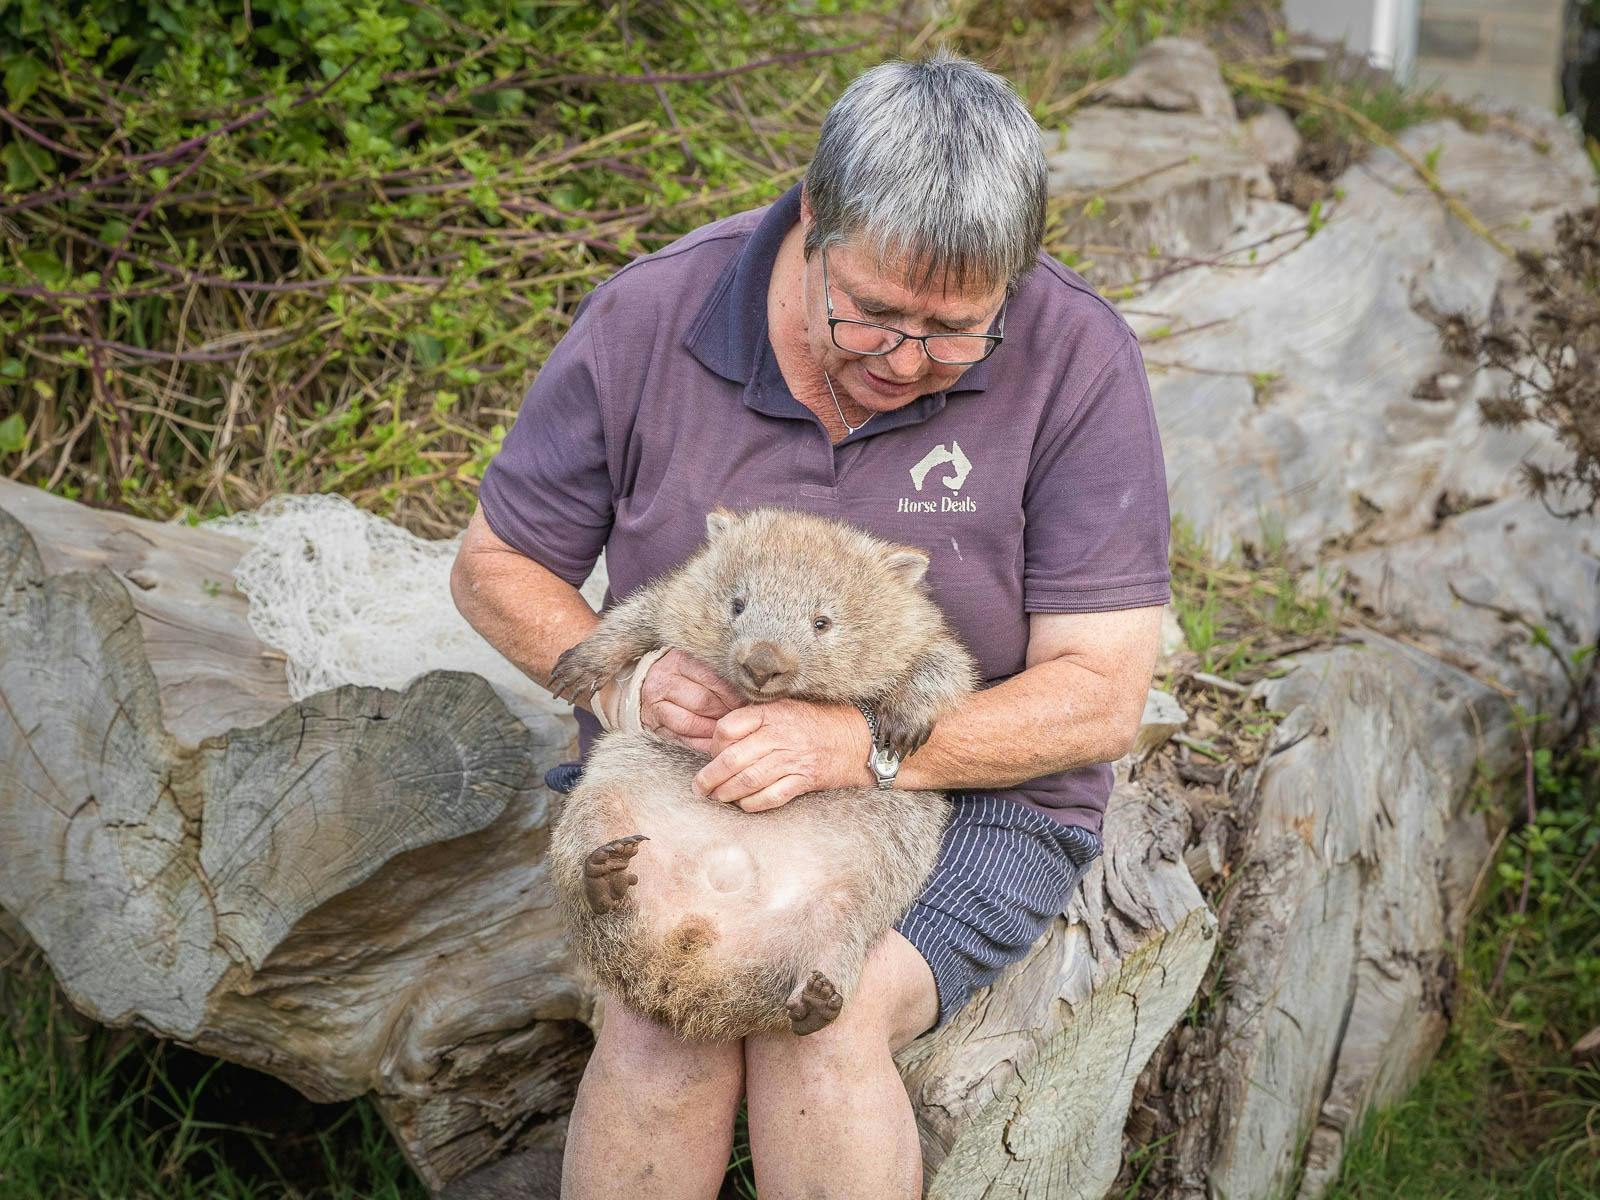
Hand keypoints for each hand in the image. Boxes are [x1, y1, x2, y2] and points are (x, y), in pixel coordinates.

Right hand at [636, 649, 745, 752]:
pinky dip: (702, 743)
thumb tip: (747, 687)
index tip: (747, 701)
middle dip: (725, 712)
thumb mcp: (695, 661)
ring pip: (689, 723)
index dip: (731, 693)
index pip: (710, 678)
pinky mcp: (655, 726)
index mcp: (678, 661)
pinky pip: (682, 739)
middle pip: (701, 701)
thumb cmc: (681, 672)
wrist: (647, 681)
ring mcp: (655, 706)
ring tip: (730, 730)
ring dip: (714, 730)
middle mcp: (663, 682)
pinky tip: (716, 743)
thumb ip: (716, 672)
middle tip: (742, 718)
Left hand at [692, 699, 873, 811]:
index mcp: (771, 713)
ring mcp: (793, 759)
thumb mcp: (784, 708)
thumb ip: (754, 719)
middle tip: (699, 787)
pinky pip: (771, 796)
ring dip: (727, 793)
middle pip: (733, 759)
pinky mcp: (804, 780)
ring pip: (749, 780)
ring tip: (717, 797)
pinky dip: (753, 804)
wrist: (855, 739)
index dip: (713, 743)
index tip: (711, 753)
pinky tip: (743, 805)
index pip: (728, 727)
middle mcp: (780, 735)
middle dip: (710, 777)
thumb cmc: (814, 723)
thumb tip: (719, 739)